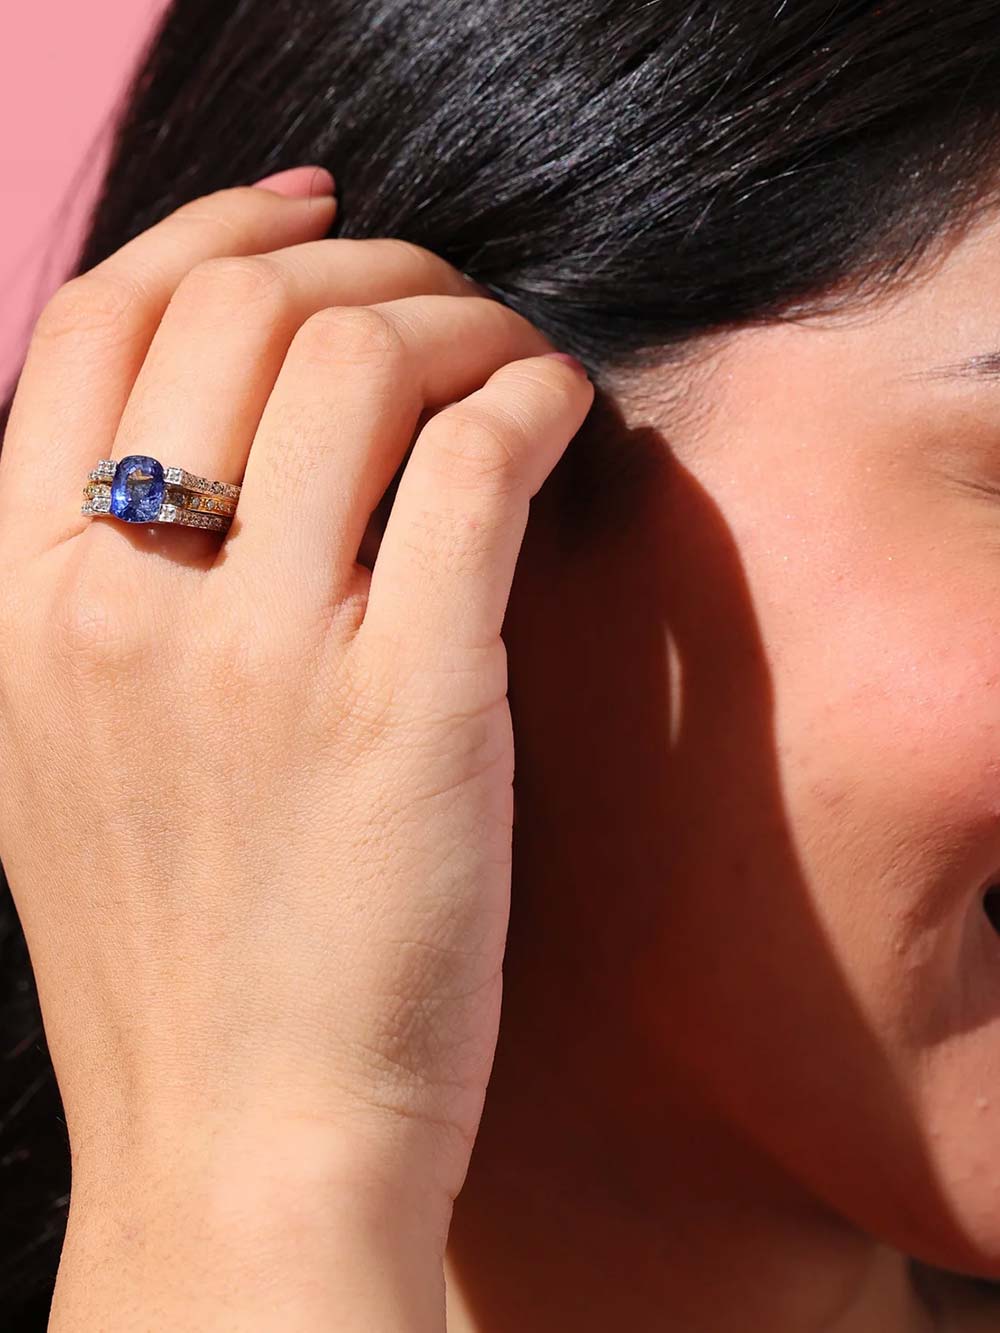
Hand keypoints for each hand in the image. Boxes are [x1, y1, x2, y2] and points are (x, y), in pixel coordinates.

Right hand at [0, 168, 592, 1328]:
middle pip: (241, 315)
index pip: (91, 326)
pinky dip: (532, 400)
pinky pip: (473, 464)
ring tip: (518, 362)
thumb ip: (114, 592)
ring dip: (466, 322)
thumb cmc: (180, 962)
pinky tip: (562, 417)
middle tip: (449, 301)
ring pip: (364, 362)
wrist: (246, 1148)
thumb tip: (228, 444)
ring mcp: (258, 654)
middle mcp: (117, 606)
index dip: (209, 231)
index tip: (312, 216)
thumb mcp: (74, 756)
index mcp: (19, 607)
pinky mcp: (408, 705)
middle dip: (368, 267)